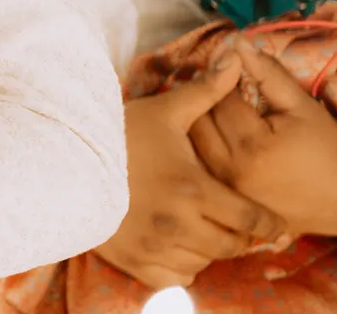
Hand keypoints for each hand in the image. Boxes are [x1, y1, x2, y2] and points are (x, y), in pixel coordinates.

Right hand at [94, 53, 284, 288]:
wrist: (64, 158)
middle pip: (231, 245)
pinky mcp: (134, 260)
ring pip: (205, 261)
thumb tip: (236, 59)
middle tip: (234, 220)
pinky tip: (176, 241)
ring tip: (201, 226)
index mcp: (192, 189)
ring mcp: (154, 245)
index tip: (272, 221)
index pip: (251, 220)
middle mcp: (177, 224)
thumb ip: (206, 92)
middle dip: (238, 234)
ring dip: (209, 247)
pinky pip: (176, 276)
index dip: (267, 222)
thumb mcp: (164, 111)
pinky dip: (182, 264)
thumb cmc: (119, 134)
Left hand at [190, 40, 336, 237]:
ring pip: (191, 144)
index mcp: (252, 145)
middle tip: (217, 92)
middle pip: (197, 121)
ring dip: (195, 123)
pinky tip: (213, 138)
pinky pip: (198, 166)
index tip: (228, 75)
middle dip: (205, 101)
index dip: (222, 81)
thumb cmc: (326, 147)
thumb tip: (237, 43)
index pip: (219, 99)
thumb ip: (267, 73)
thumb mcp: (301, 105)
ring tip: (213, 113)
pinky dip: (197, 149)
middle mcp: (231, 170)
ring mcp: (224, 190)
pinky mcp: (224, 202)